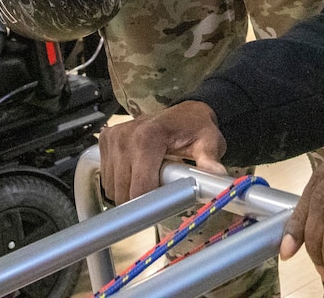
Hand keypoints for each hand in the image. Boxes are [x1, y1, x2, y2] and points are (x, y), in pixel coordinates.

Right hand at [99, 101, 226, 204]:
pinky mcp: (105, 141)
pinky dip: (121, 184)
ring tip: (150, 181)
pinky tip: (137, 173)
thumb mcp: (208, 143)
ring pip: (113, 189)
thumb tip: (218, 175)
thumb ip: (210, 160)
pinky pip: (107, 179)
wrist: (185, 112)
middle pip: (124, 193)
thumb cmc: (197, 128)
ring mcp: (112, 138)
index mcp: (148, 137)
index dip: (150, 206)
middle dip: (141, 202)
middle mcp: (125, 137)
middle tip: (160, 195)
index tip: (162, 210)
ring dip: (129, 193)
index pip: (139, 188)